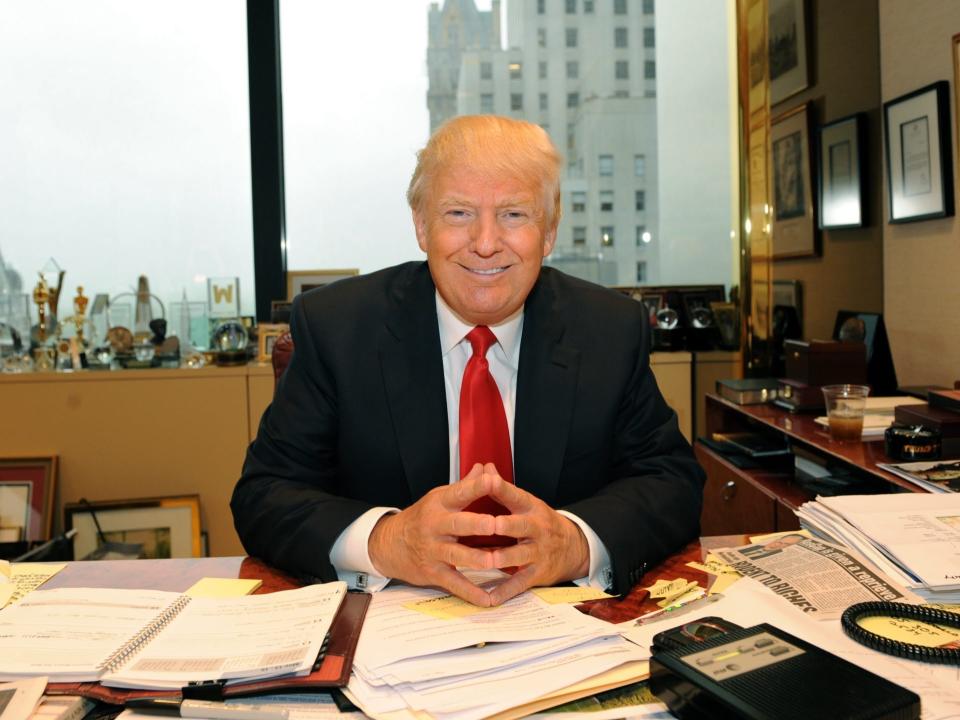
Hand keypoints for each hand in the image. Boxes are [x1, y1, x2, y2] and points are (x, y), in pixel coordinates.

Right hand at [368, 464, 498, 605]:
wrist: (390, 544)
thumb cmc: (423, 517)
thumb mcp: (440, 497)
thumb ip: (466, 486)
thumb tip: (486, 468)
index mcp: (439, 503)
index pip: (459, 492)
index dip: (475, 486)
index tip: (493, 480)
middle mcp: (435, 525)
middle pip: (457, 524)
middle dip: (476, 524)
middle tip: (495, 524)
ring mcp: (433, 550)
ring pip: (456, 555)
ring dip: (475, 559)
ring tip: (493, 561)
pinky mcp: (433, 572)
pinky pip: (454, 583)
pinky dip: (471, 593)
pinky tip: (488, 599)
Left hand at [481, 463, 589, 605]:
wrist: (573, 547)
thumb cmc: (539, 522)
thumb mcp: (526, 503)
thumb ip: (502, 489)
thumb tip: (484, 467)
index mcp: (531, 508)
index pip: (516, 495)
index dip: (502, 487)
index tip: (488, 479)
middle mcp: (536, 529)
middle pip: (520, 526)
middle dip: (505, 525)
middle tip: (490, 524)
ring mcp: (537, 552)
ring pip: (519, 556)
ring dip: (503, 558)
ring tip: (486, 561)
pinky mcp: (536, 574)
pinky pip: (518, 584)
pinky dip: (503, 592)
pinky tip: (488, 597)